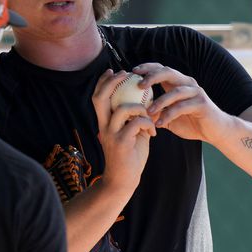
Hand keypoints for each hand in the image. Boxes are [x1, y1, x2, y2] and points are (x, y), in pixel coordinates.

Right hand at [91, 70, 155, 194]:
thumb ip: (134, 118)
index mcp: (104, 122)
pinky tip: (153, 133)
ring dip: (140, 108)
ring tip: (149, 116)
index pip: (98, 97)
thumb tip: (144, 102)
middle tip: (126, 75)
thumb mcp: (131, 133)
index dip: (103, 82)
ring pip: (123, 109)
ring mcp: (111, 134)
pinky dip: (148, 124)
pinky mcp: (122, 143)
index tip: (113, 71)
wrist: (123, 181)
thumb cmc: (129, 156)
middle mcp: (104, 126)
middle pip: (101, 97)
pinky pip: (136, 123)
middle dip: (113, 82)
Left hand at [133, 62, 230, 142]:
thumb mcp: (170, 119)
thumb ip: (156, 114)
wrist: (215, 132)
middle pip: (168, 73)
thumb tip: (137, 114)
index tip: (133, 72)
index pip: (162, 69)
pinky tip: (160, 123)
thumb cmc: (192, 124)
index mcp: (178, 84)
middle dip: (152, 76)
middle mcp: (187, 84)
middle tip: (139, 85)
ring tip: (148, 111)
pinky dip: (169, 115)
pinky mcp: (201, 104)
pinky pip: (182, 107)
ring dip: (160, 101)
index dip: (148, 68)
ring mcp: (196, 92)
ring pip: (175, 91)